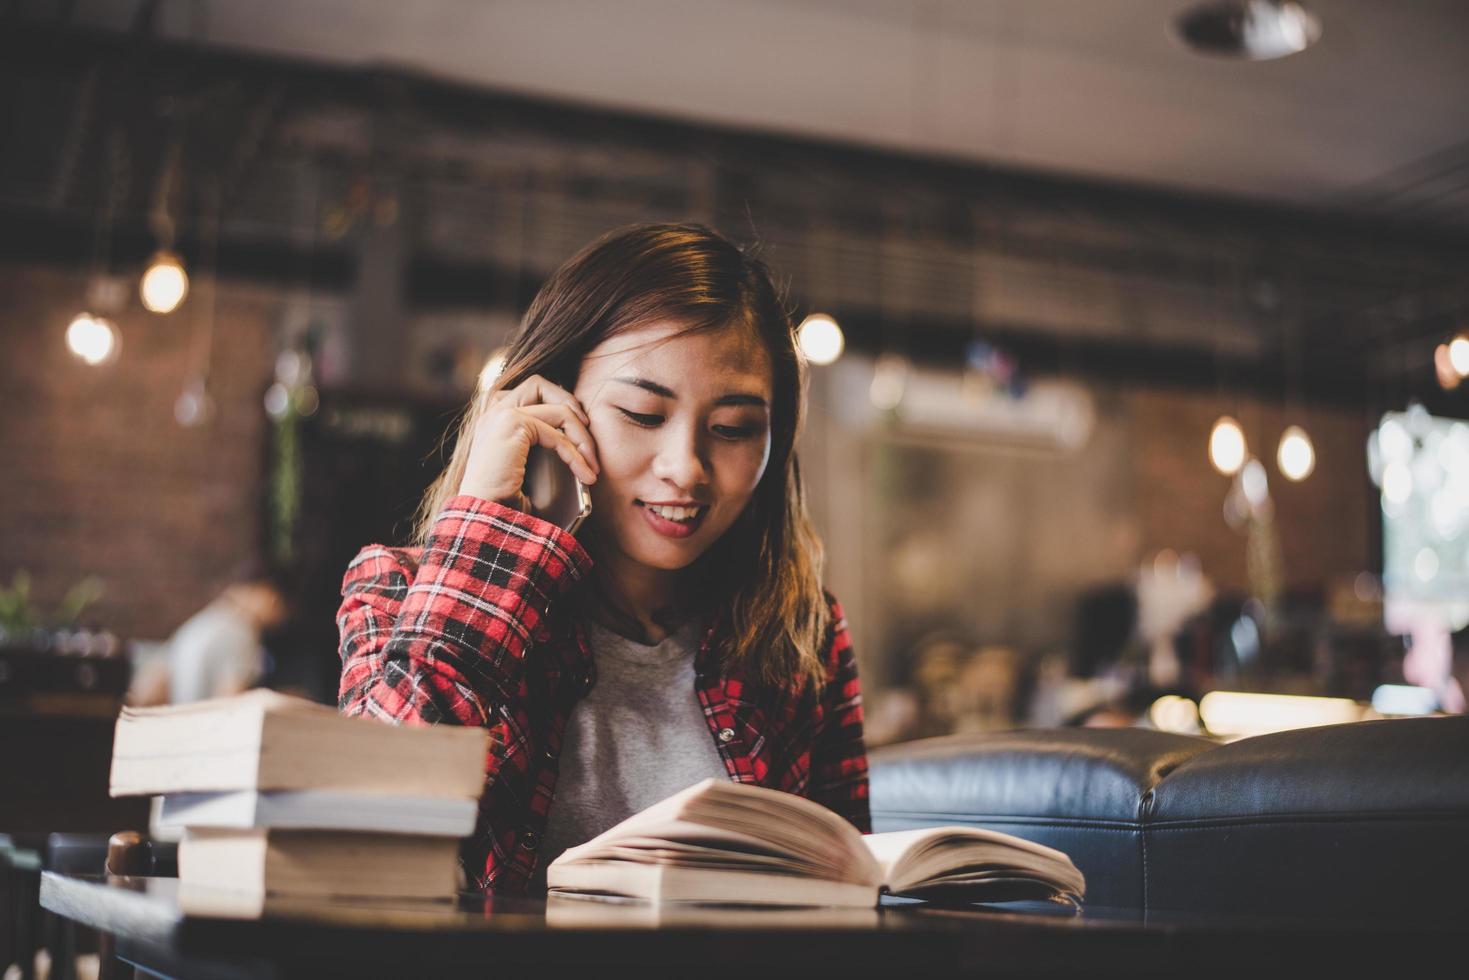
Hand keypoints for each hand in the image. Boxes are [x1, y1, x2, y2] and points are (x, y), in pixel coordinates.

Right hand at [457, 374, 599, 507]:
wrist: (484, 518)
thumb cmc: (504, 503)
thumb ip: (542, 445)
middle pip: (540, 386)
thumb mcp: (527, 467)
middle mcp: (493, 412)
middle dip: (572, 407)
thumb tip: (579, 441)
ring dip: (581, 435)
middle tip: (589, 436)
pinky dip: (576, 455)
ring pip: (557, 406)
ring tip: (592, 463)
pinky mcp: (512, 423)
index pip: (530, 393)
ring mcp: (501, 415)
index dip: (560, 407)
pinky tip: (585, 475)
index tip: (579, 439)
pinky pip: (558, 433)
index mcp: (493, 420)